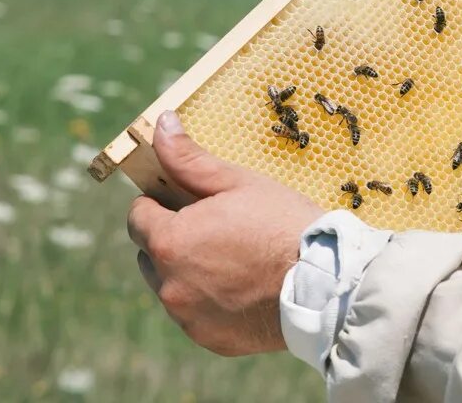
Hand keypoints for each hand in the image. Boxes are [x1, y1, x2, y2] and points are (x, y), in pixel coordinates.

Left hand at [126, 110, 322, 356]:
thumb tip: (161, 124)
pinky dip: (210, 300)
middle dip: (174, 239)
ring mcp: (186, 315)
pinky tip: (244, 287)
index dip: (159, 204)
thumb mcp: (240, 183)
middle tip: (217, 230)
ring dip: (190, 271)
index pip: (138, 217)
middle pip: (151, 254)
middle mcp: (168, 283)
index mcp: (169, 240)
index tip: (185, 202)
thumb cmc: (283, 223)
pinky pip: (195, 314)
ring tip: (236, 260)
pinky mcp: (207, 337)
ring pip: (172, 286)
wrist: (323, 282)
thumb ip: (190, 159)